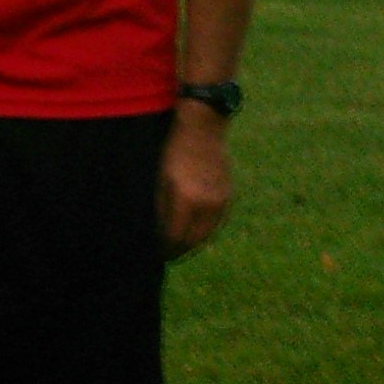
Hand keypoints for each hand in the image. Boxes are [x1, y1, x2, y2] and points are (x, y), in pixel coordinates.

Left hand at [157, 108, 233, 259]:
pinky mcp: (228, 196)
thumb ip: (160, 207)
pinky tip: (193, 232)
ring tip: (177, 247)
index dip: (164, 248)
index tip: (154, 254)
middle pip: (193, 240)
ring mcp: (221, 201)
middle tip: (165, 256)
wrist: (203, 128)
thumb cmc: (173, 150)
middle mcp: (208, 204)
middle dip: (178, 250)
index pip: (175, 236)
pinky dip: (203, 231)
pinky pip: (215, 222)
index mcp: (187, 199)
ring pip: (206, 234)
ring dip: (192, 244)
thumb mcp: (160, 178)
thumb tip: (157, 231)